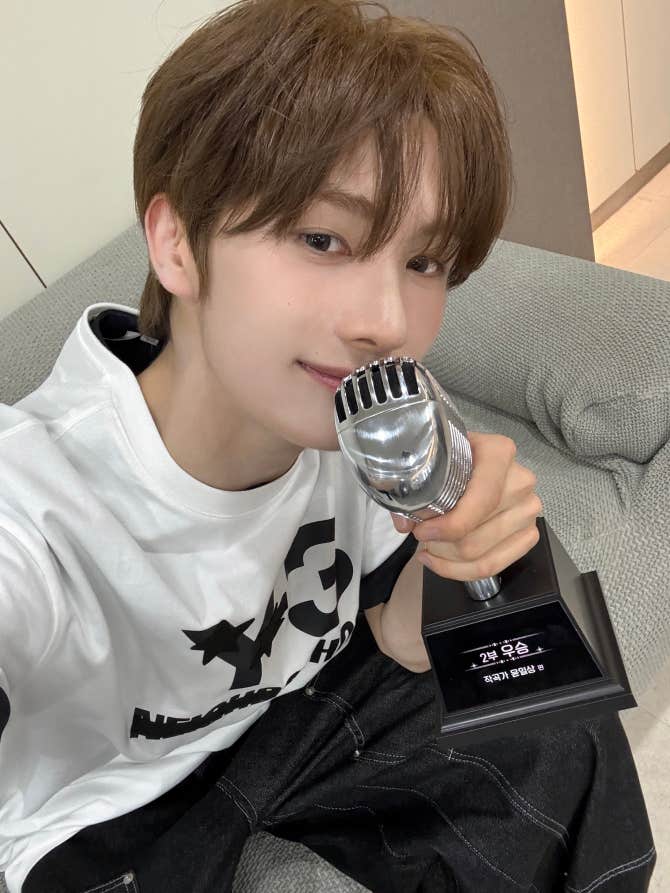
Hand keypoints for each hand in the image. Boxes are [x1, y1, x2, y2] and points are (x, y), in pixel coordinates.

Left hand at [390, 432, 542, 580]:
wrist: (473, 458)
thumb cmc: (451, 457)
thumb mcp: (431, 460)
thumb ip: (412, 488)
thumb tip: (405, 524)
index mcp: (499, 453)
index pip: (480, 502)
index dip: (447, 525)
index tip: (421, 531)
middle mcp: (521, 481)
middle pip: (475, 536)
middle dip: (440, 544)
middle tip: (421, 537)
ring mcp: (528, 510)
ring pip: (481, 556)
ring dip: (447, 558)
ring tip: (430, 547)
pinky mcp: (529, 533)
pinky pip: (494, 566)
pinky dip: (462, 570)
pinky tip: (443, 560)